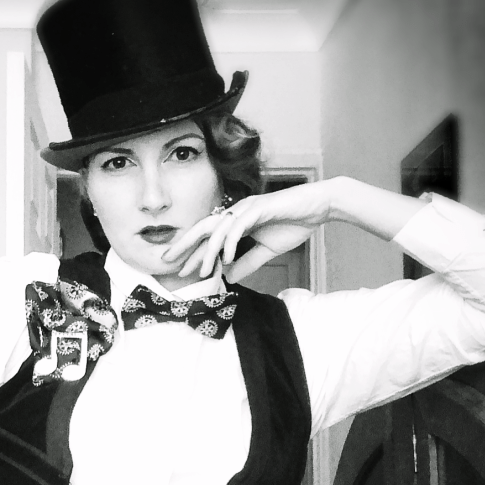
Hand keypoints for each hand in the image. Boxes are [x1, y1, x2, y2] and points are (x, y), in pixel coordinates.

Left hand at [161, 180, 337, 282]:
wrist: (318, 207)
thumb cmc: (294, 224)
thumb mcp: (267, 251)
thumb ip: (247, 262)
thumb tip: (229, 277)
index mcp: (236, 222)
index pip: (208, 238)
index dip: (193, 253)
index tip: (180, 270)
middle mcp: (236, 213)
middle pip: (203, 228)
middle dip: (184, 244)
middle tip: (166, 261)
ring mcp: (246, 209)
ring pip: (218, 229)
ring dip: (208, 251)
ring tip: (202, 272)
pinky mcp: (259, 207)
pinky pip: (238, 226)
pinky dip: (231, 242)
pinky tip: (227, 258)